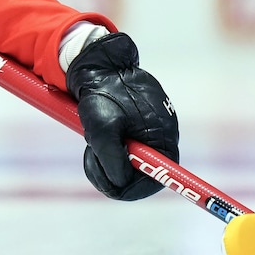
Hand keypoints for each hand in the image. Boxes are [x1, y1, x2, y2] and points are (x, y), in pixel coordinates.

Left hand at [65, 32, 178, 200]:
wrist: (97, 65)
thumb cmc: (102, 92)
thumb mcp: (103, 127)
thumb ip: (113, 159)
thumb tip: (120, 183)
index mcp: (164, 140)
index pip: (158, 179)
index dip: (133, 189)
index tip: (109, 185)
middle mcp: (160, 141)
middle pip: (138, 177)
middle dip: (111, 171)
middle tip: (91, 155)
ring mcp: (147, 136)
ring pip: (124, 167)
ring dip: (104, 159)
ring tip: (91, 137)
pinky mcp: (133, 132)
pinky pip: (119, 153)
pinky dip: (103, 149)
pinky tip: (94, 133)